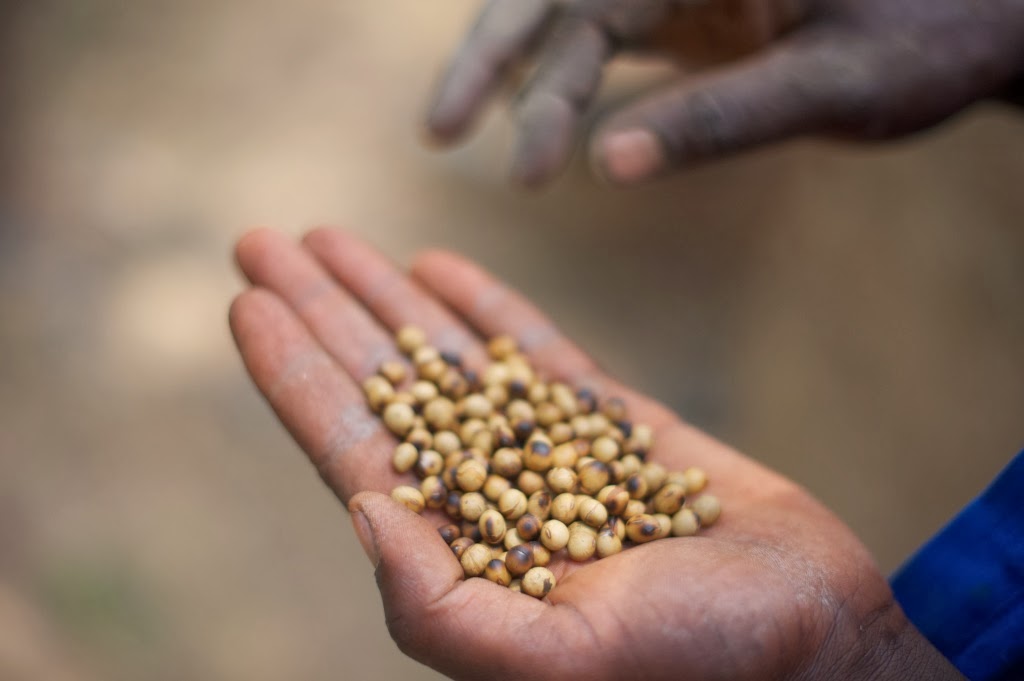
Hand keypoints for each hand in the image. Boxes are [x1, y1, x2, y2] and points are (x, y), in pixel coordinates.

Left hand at [230, 227, 962, 680]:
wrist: (815, 638)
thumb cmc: (694, 666)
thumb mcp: (555, 662)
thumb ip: (438, 606)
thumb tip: (360, 511)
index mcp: (460, 552)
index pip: (352, 447)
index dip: (295, 375)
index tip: (246, 303)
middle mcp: (491, 495)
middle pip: (383, 385)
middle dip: (322, 313)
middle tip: (262, 244)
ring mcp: (547, 452)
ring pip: (448, 358)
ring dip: (386, 296)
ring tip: (332, 238)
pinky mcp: (610, 425)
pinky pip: (533, 352)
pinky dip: (485, 306)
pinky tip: (438, 267)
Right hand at [424, 0, 1023, 186]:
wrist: (991, 19)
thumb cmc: (934, 38)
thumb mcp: (834, 84)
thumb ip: (718, 119)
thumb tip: (598, 167)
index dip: (510, 63)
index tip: (474, 143)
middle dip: (491, 59)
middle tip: (435, 132)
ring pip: (574, 19)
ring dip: (524, 76)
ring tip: (466, 131)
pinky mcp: (697, 12)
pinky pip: (611, 38)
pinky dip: (570, 80)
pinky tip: (543, 122)